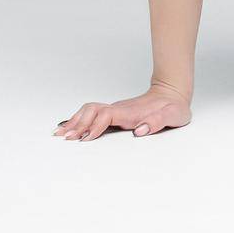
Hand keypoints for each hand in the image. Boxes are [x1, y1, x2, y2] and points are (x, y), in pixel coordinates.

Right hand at [54, 82, 191, 141]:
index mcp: (131, 112)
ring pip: (89, 110)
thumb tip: (139, 131)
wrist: (173, 93)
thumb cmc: (174, 107)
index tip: (85, 138)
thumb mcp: (173, 115)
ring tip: (59, 133)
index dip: (95, 126)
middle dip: (77, 124)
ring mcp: (116, 110)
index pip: (106, 116)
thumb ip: (157, 122)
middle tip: (63, 138)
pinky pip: (92, 113)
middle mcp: (120, 109)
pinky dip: (79, 119)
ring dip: (74, 120)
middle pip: (91, 111)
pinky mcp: (115, 113)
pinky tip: (69, 127)